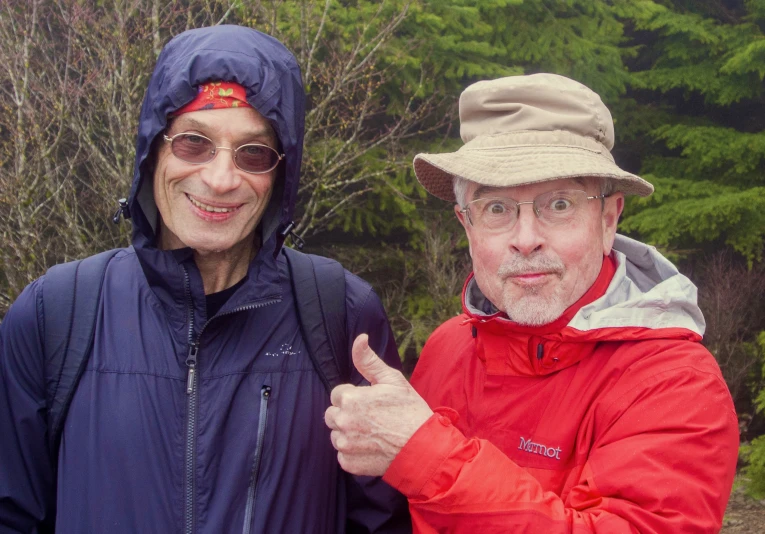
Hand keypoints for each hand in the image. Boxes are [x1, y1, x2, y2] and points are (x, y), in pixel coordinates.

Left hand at [324, 334, 433, 475]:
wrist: (423, 448)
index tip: (371, 402)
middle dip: (347, 413)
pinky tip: (371, 447)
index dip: (354, 396)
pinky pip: (342, 454)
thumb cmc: (410, 411)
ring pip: (336, 434)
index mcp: (350, 399)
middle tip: (371, 417)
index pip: (338, 394)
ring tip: (372, 432)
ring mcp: (345, 445)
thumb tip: (359, 338)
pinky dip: (353, 451)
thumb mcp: (392, 380)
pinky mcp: (348, 463)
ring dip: (348, 432)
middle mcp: (343, 422)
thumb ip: (369, 360)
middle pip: (332, 414)